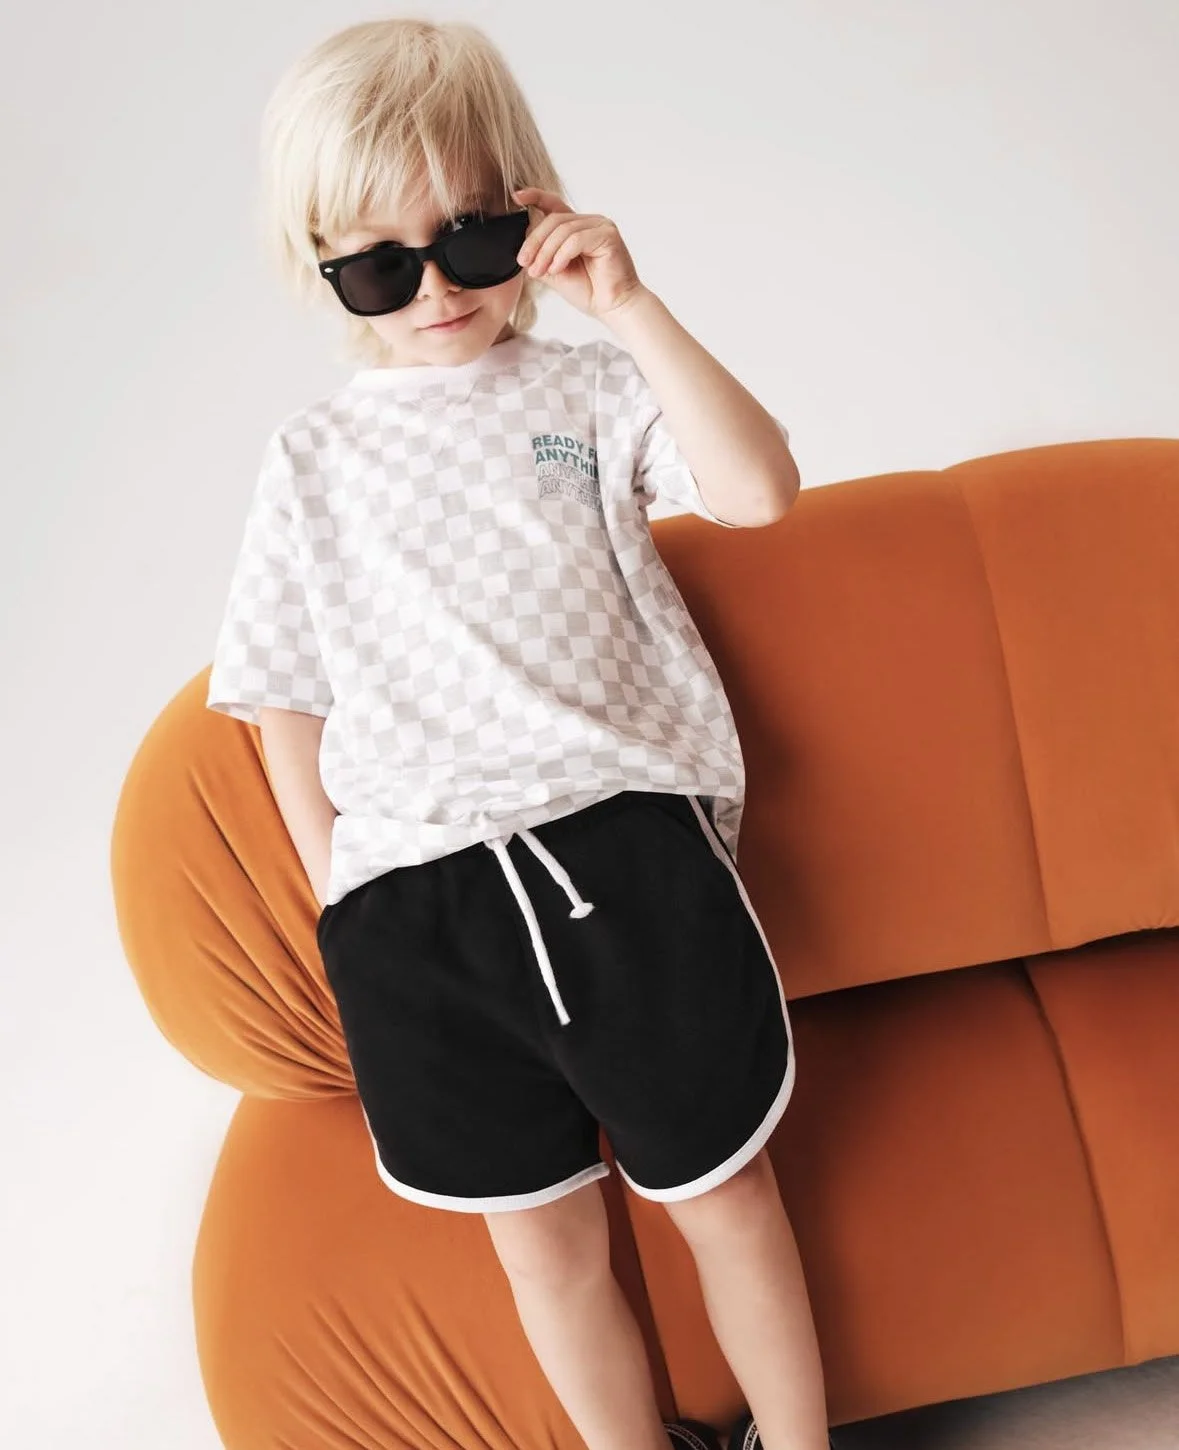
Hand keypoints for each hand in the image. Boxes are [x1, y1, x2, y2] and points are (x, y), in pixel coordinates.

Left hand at [512, 188, 647, 320]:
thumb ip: (540, 255)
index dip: (535, 197)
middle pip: (553, 220)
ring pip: (563, 230)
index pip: (553, 204)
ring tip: (540, 272)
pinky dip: (562, 255)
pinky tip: (558, 269)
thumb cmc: (589, 292)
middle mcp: (590, 222)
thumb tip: (522, 242)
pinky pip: (576, 239)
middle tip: (524, 263)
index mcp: (577, 227)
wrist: (613, 308)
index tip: (516, 197)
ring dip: (546, 252)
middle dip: (535, 242)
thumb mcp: (554, 272)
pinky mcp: (608, 235)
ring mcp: (600, 226)